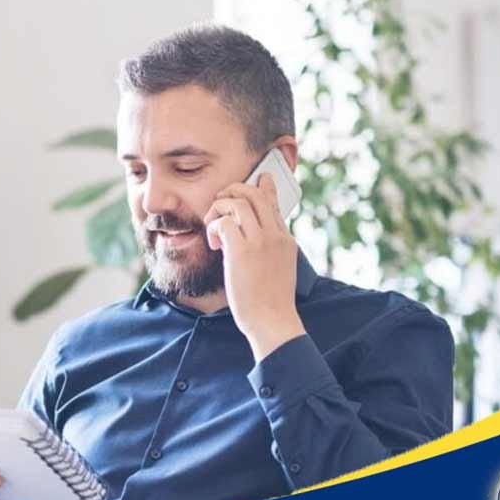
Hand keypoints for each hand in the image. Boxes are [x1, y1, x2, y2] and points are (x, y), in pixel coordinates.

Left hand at [204, 172, 305, 361]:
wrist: (273, 321)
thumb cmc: (271, 300)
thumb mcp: (280, 267)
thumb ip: (271, 248)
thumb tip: (255, 238)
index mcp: (285, 239)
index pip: (273, 202)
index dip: (262, 186)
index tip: (258, 178)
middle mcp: (275, 235)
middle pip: (254, 193)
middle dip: (233, 190)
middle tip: (220, 202)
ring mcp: (260, 241)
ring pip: (238, 202)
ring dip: (219, 208)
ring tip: (213, 225)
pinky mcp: (242, 251)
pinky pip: (224, 222)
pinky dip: (214, 227)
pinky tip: (215, 244)